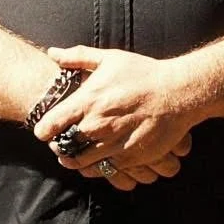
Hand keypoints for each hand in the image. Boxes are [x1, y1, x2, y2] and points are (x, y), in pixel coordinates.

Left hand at [33, 45, 201, 189]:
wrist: (178, 93)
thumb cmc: (144, 74)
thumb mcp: (110, 59)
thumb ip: (78, 57)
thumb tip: (52, 53)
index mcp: (89, 100)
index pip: (52, 123)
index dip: (44, 130)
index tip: (45, 131)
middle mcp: (98, 124)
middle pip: (64, 146)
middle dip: (59, 146)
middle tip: (60, 143)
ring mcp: (114, 143)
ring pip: (81, 162)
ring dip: (75, 159)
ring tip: (74, 154)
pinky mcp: (130, 157)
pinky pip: (105, 169)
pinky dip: (97, 167)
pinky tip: (97, 159)